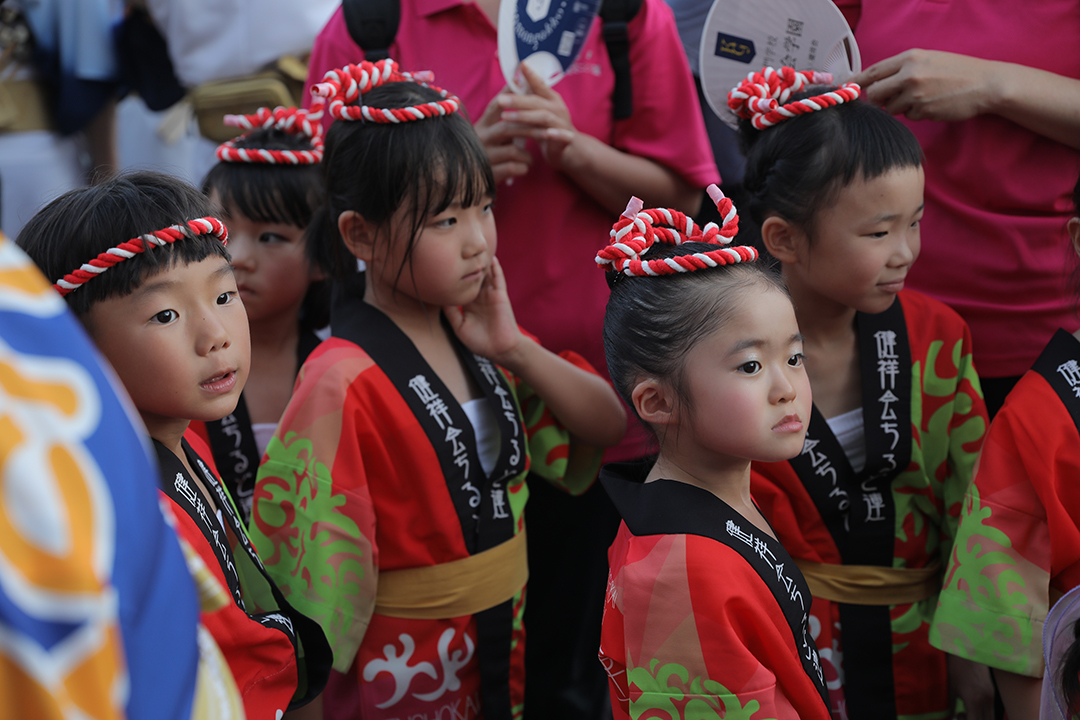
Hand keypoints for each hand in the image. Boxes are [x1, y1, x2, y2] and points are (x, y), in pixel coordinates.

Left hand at [444, 257, 524, 364]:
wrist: (500, 349)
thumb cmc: (480, 342)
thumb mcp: (459, 327)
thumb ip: (451, 312)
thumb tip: (441, 297)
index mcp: (468, 304)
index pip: (460, 286)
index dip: (453, 277)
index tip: (443, 265)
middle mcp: (479, 297)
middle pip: (472, 276)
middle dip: (466, 265)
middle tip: (456, 250)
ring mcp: (490, 295)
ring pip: (484, 275)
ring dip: (480, 263)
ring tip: (473, 249)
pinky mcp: (500, 295)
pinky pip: (498, 279)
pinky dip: (495, 268)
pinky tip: (491, 258)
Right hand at [475, 87, 533, 184]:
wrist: (469, 186)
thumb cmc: (488, 155)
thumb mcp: (491, 135)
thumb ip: (503, 119)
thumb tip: (517, 88)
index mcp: (481, 126)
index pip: (496, 105)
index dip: (512, 95)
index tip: (529, 86)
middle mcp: (479, 139)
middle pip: (508, 127)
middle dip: (532, 128)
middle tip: (550, 131)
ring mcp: (484, 157)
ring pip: (513, 150)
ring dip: (528, 154)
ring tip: (531, 158)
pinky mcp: (490, 174)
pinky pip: (514, 168)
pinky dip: (524, 167)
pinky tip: (524, 168)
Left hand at [497, 63, 578, 170]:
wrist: (568, 149)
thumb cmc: (547, 127)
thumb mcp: (537, 111)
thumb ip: (528, 99)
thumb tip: (510, 83)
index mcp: (550, 98)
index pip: (539, 84)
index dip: (531, 74)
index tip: (521, 64)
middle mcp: (557, 107)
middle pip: (536, 101)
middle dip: (517, 100)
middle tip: (500, 100)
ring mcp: (562, 122)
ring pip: (543, 117)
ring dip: (524, 116)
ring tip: (506, 117)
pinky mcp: (566, 138)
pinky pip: (560, 136)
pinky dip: (554, 134)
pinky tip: (544, 134)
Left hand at [852, 49, 998, 121]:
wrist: (986, 84)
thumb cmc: (958, 71)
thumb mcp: (928, 59)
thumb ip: (902, 68)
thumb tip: (877, 83)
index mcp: (910, 58)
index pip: (873, 71)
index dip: (857, 82)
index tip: (846, 88)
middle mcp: (909, 74)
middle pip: (875, 93)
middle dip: (878, 100)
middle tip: (889, 99)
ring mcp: (915, 93)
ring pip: (891, 108)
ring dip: (901, 107)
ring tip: (922, 98)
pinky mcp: (923, 110)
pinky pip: (908, 117)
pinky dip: (916, 114)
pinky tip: (932, 105)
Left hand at [946, 654, 994, 719]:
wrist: (968, 650)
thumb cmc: (956, 667)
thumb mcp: (951, 687)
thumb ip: (951, 705)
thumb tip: (950, 715)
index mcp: (974, 701)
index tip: (958, 717)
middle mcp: (987, 701)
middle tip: (961, 714)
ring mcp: (991, 696)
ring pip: (990, 717)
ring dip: (979, 718)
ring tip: (966, 710)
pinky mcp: (992, 692)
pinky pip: (991, 709)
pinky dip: (982, 712)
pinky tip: (971, 704)